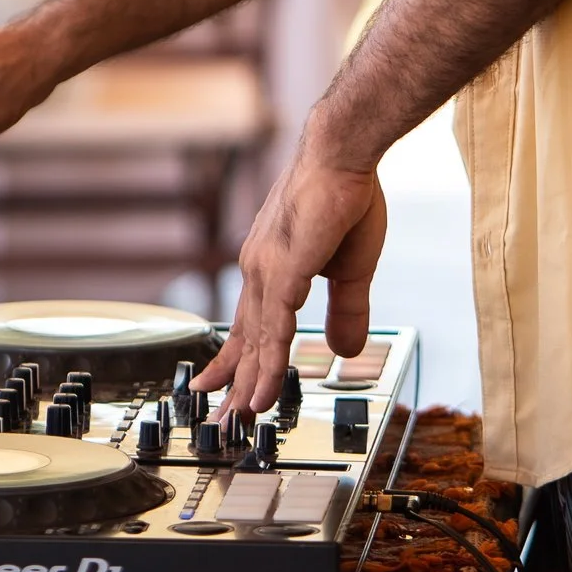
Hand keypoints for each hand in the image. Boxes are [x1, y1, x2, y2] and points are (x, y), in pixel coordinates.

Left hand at [195, 155, 386, 414]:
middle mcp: (259, 268)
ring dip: (247, 381)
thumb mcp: (351, 268)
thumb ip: (346, 310)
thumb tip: (344, 350)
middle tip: (220, 419)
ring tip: (238, 416)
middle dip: (233, 381)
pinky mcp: (284, 268)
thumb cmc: (345, 198)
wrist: (344, 152)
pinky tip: (263, 387)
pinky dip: (268, 360)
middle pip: (245, 337)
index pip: (253, 324)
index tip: (229, 390)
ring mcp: (267, 268)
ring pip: (254, 338)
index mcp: (272, 266)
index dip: (242, 361)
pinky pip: (274, 326)